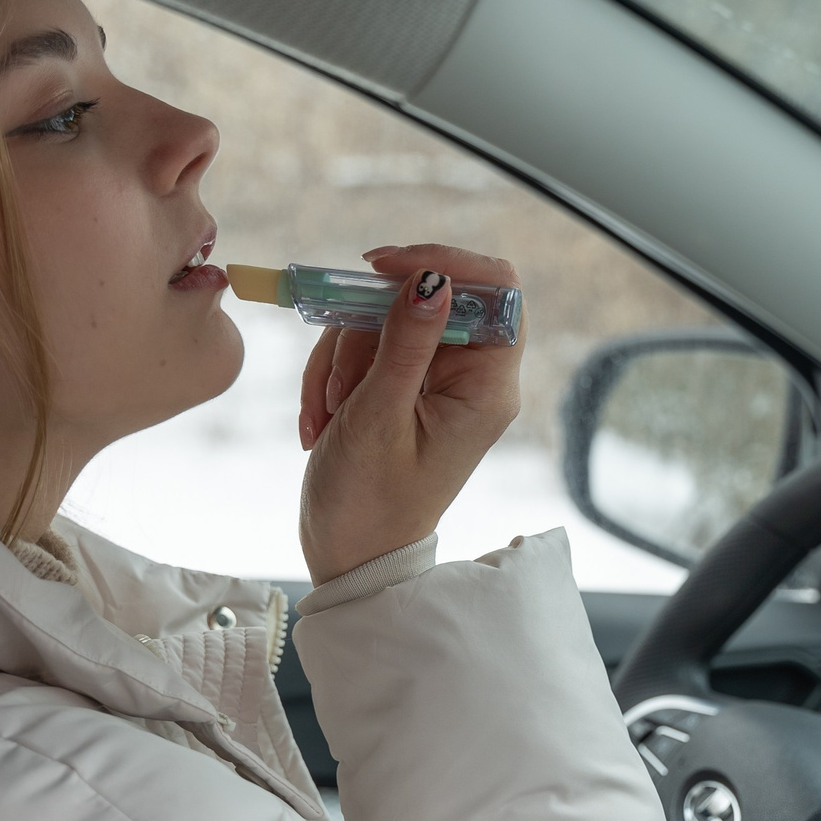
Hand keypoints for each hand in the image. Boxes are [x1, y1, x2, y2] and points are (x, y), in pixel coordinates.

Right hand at [297, 244, 523, 582]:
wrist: (350, 556)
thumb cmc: (368, 502)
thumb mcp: (378, 416)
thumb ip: (405, 342)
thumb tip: (433, 280)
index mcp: (489, 386)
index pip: (497, 289)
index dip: (443, 264)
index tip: (380, 268)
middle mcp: (474, 377)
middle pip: (425, 298)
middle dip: (366, 329)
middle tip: (340, 383)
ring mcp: (437, 381)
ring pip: (384, 320)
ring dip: (341, 360)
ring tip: (329, 416)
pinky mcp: (404, 386)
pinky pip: (366, 346)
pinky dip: (335, 375)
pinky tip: (323, 421)